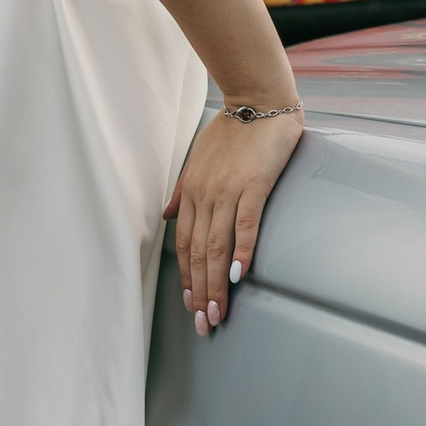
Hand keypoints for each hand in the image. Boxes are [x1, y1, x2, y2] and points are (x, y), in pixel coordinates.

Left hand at [166, 108, 301, 335]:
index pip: (184, 244)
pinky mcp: (254, 185)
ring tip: (218, 313)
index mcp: (191, 191)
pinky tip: (240, 274)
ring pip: (217, 246)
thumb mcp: (197, 160)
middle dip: (199, 292)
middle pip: (198, 252)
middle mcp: (204, 195)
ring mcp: (228, 190)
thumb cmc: (232, 131)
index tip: (190, 306)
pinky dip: (241, 250)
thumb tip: (167, 216)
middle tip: (204, 324)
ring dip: (216, 284)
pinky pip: (245, 223)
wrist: (257, 101)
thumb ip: (183, 191)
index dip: (186, 278)